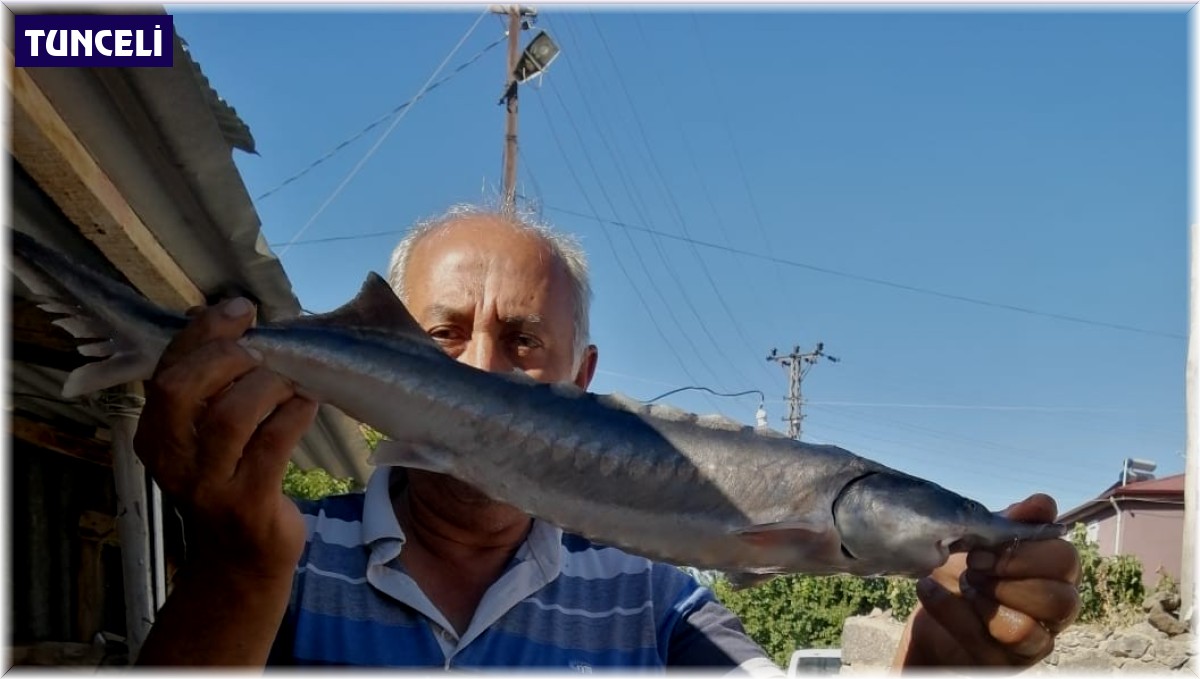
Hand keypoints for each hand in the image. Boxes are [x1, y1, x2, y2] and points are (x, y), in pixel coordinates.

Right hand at [134, 298, 317, 579]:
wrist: (239, 561)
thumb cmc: (230, 480)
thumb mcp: (206, 435)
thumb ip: (212, 384)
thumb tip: (231, 318)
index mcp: (154, 432)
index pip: (168, 368)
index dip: (204, 331)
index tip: (241, 309)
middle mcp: (170, 458)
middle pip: (184, 387)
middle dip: (230, 356)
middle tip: (268, 353)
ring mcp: (206, 484)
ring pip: (230, 415)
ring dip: (269, 385)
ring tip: (292, 382)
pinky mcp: (245, 504)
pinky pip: (271, 445)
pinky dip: (294, 414)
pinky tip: (307, 404)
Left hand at [892, 494, 1080, 669]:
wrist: (930, 611)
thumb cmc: (963, 571)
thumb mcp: (980, 541)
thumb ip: (1011, 524)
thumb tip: (1042, 503)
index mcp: (1053, 572)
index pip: (1065, 558)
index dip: (1023, 551)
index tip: (981, 548)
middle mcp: (1055, 606)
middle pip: (1061, 596)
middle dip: (1008, 578)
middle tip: (972, 567)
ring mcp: (1037, 637)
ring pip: (1033, 626)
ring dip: (990, 601)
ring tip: (962, 585)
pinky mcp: (1011, 659)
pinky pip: (997, 641)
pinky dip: (956, 614)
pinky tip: (930, 592)